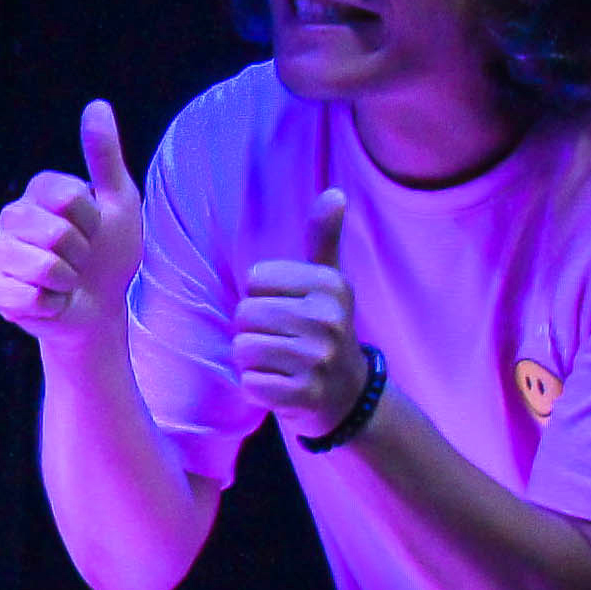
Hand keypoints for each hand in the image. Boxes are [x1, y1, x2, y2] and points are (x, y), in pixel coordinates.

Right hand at [0, 99, 141, 338]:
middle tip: (80, 259)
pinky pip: (26, 296)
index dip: (91, 219)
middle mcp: (12, 218)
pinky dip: (50, 304)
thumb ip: (104, 155)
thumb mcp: (118, 202)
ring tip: (65, 281)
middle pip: (54, 233)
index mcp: (38, 192)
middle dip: (80, 254)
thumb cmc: (110, 253)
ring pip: (41, 267)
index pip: (67, 196)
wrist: (100, 307)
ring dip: (67, 282)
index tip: (95, 228)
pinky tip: (50, 301)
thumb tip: (97, 104)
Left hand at [234, 189, 369, 434]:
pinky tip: (282, 386)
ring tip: (280, 362)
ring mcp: (319, 360)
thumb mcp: (327, 282)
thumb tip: (334, 193)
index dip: (261, 296)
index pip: (255, 279)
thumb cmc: (324, 329)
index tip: (288, 310)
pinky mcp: (305, 396)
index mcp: (330, 286)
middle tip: (282, 340)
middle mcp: (328, 320)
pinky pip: (250, 383)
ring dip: (252, 360)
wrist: (348, 395)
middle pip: (244, 313)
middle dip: (252, 329)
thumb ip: (324, 237)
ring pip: (242, 348)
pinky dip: (257, 387)